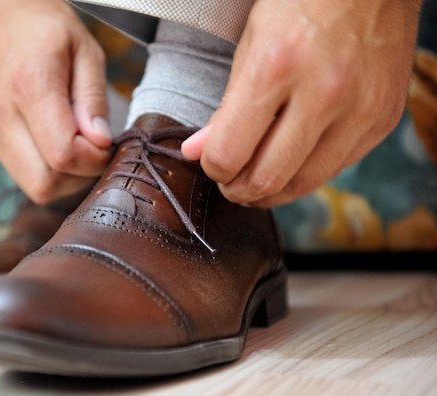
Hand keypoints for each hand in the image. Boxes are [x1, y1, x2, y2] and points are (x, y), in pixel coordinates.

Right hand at [0, 0, 111, 203]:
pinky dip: (50, 172)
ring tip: (79, 145)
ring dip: (66, 178)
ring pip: (35, 187)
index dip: (94, 158)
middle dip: (80, 176)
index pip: (64, 155)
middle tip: (95, 148)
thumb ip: (93, 98)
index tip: (107, 141)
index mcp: (30, 88)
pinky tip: (61, 146)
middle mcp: (4, 118)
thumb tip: (101, 142)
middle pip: (46, 184)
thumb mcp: (84, 49)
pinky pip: (25, 177)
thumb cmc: (42, 26)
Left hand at [182, 0, 421, 206]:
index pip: (230, 152)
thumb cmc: (303, 3)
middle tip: (231, 183)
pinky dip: (307, 172)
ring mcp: (361, 108)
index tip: (212, 164)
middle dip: (239, 190)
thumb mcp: (251, 44)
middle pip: (268, 178)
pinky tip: (293, 159)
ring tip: (257, 179)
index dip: (214, 169)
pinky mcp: (384, 118)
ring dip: (273, 190)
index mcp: (277, 66)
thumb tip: (198, 151)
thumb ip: (226, 106)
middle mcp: (324, 92)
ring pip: (304, 184)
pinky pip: (336, 168)